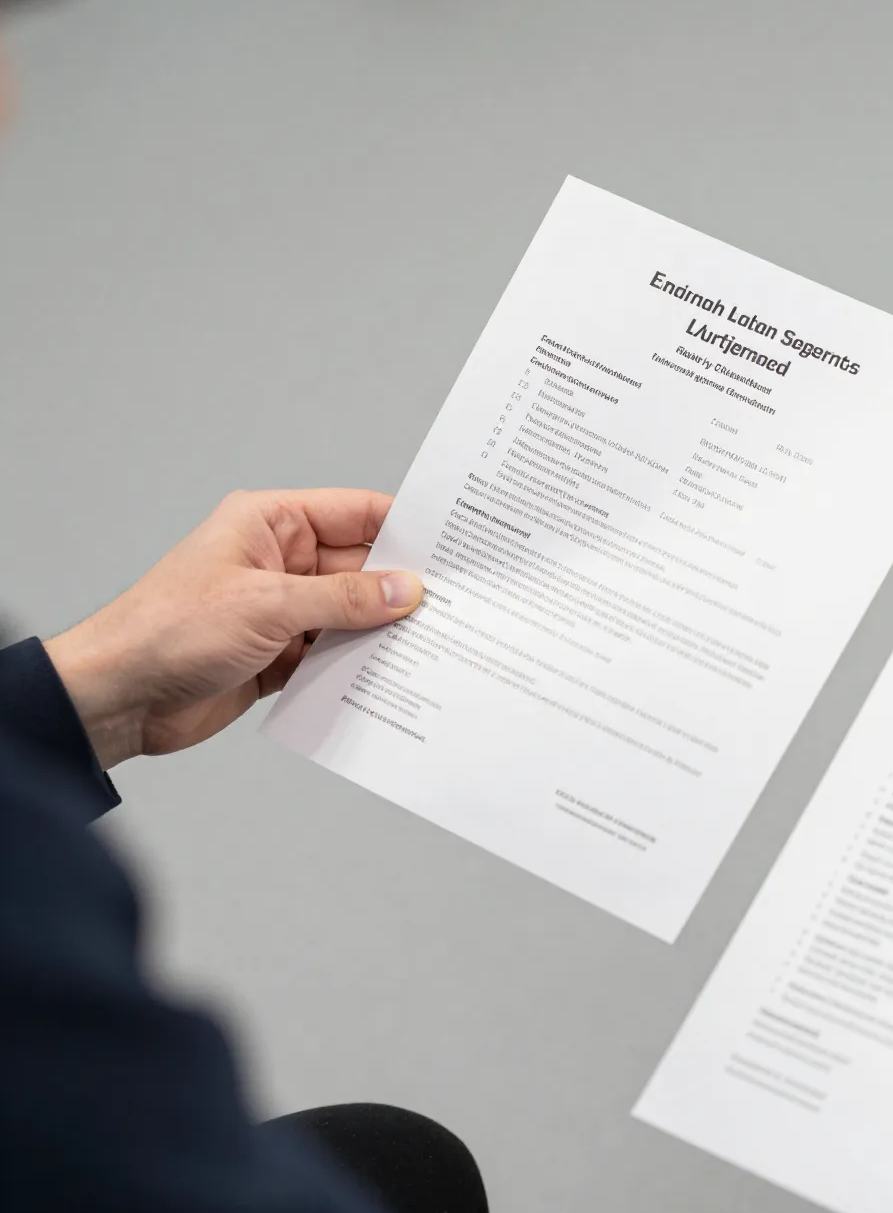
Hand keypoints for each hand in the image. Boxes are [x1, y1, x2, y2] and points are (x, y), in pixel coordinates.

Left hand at [44, 489, 423, 767]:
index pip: (356, 513)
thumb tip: (407, 590)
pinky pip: (335, 654)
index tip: (454, 546)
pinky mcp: (280, 655)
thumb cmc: (167, 631)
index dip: (405, 527)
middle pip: (362, 567)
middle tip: (456, 605)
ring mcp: (282, 610)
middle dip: (403, 587)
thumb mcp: (268, 606)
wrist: (116, 699)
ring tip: (434, 644)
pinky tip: (393, 676)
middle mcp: (279, 561)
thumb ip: (344, 599)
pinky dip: (360, 666)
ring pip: (353, 615)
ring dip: (383, 632)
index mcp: (271, 524)